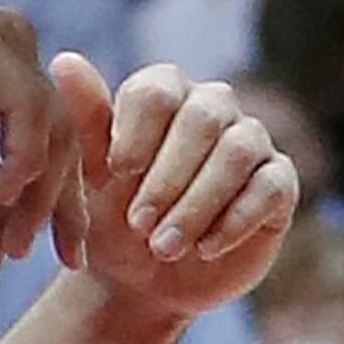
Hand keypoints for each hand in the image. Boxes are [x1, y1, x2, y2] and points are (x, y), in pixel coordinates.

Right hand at [0, 0, 86, 279]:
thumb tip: (5, 199)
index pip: (48, 136)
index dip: (56, 199)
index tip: (55, 257)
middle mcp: (8, 43)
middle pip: (63, 134)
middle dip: (60, 205)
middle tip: (54, 261)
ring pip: (54, 128)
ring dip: (40, 196)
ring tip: (14, 248)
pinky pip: (29, 108)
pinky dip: (24, 156)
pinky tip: (5, 196)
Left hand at [77, 71, 299, 328]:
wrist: (142, 283)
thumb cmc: (113, 220)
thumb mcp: (93, 178)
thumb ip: (86, 119)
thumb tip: (64, 60)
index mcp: (165, 94)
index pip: (158, 90)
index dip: (137, 132)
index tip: (115, 175)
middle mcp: (214, 107)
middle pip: (202, 118)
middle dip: (168, 176)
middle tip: (137, 224)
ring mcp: (251, 141)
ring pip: (238, 152)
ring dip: (198, 204)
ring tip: (164, 246)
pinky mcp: (279, 182)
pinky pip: (269, 188)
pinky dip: (234, 221)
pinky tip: (204, 250)